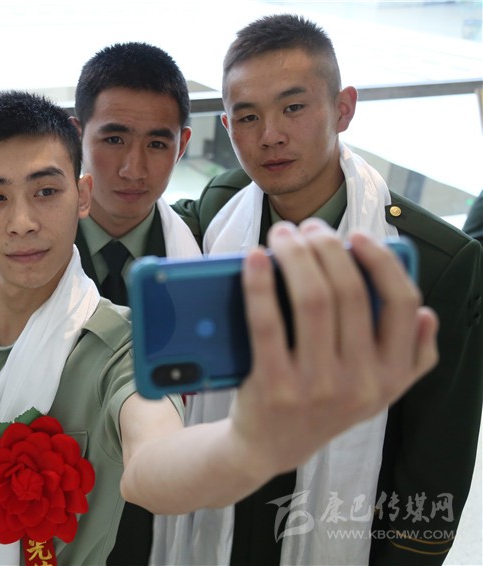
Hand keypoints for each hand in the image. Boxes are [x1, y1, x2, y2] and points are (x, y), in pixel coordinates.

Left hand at [230, 219, 437, 476]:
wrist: (267, 448)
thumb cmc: (320, 404)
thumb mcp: (375, 390)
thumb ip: (408, 357)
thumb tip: (424, 314)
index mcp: (393, 378)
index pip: (402, 305)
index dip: (382, 262)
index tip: (358, 236)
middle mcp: (361, 384)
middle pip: (350, 293)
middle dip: (327, 247)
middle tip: (306, 227)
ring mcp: (317, 388)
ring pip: (313, 300)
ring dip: (296, 255)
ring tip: (282, 236)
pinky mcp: (274, 388)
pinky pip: (268, 322)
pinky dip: (260, 283)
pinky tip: (256, 258)